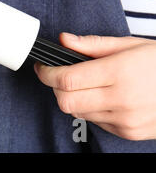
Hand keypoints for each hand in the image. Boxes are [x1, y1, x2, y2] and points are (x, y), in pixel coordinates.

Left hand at [34, 33, 155, 140]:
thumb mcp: (129, 45)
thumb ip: (92, 44)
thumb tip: (64, 40)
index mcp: (119, 73)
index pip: (66, 79)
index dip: (46, 73)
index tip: (42, 67)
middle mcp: (121, 100)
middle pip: (65, 101)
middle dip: (54, 88)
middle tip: (58, 75)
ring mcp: (126, 120)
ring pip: (77, 113)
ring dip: (73, 98)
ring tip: (87, 84)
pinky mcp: (129, 132)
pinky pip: (94, 122)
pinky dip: (90, 109)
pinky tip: (103, 97)